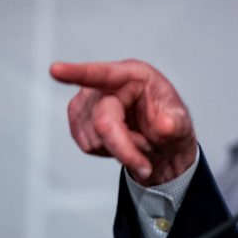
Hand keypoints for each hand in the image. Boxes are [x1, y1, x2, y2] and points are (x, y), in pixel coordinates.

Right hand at [50, 59, 197, 185]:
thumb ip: (176, 125)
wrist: (160, 143)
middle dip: (124, 148)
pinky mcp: (79, 117)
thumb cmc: (170, 125)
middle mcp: (108, 84)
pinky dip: (105, 150)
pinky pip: (86, 144)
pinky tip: (119, 142)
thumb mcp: (182, 125)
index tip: (55, 70)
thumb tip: (164, 126)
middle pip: (103, 121)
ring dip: (117, 149)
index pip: (104, 74)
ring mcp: (89, 100)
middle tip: (145, 167)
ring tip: (135, 140)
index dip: (78, 73)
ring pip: (93, 136)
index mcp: (135, 75)